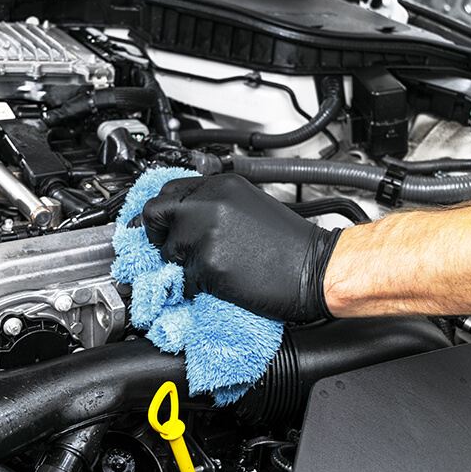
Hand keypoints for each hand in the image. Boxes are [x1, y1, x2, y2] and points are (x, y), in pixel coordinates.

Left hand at [142, 173, 340, 321]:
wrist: (316, 269)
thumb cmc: (289, 244)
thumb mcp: (247, 205)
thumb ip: (211, 204)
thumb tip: (180, 217)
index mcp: (220, 186)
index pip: (167, 191)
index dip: (163, 214)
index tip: (162, 227)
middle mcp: (209, 203)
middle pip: (154, 213)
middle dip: (158, 234)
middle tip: (172, 249)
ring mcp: (206, 233)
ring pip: (167, 251)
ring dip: (180, 264)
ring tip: (210, 268)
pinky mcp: (208, 264)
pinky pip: (183, 279)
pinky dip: (195, 286)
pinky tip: (220, 283)